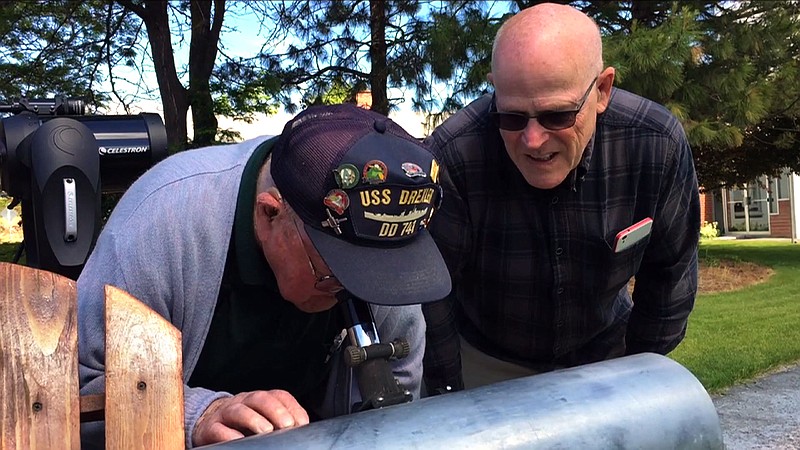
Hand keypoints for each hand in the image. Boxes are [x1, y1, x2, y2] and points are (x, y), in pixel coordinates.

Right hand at [192, 389, 309, 445]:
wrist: (208, 424)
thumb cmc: (242, 425)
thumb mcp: (263, 419)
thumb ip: (280, 423)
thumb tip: (301, 432)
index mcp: (259, 400)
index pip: (279, 396)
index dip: (292, 407)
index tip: (302, 423)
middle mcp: (243, 402)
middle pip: (260, 399)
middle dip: (275, 410)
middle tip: (287, 425)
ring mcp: (225, 413)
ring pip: (238, 410)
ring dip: (254, 419)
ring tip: (266, 431)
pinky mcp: (210, 428)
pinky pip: (218, 429)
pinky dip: (228, 434)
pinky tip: (239, 440)